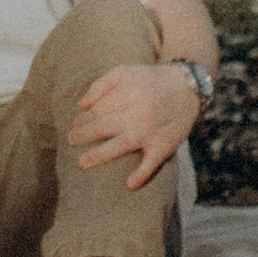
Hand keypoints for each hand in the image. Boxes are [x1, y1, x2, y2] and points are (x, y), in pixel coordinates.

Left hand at [69, 58, 203, 191]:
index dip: (84, 119)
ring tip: (82, 162)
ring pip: (121, 145)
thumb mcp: (125, 72)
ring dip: (99, 155)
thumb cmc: (150, 80)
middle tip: (71, 140)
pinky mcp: (164, 146)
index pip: (99, 109)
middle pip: (105, 126)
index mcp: (129, 92)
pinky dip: (142, 174)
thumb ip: (100, 85)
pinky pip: (152, 163)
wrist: (186, 87)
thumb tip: (80, 105)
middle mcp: (140, 111)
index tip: (75, 124)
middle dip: (84, 135)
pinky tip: (129, 184)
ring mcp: (152, 131)